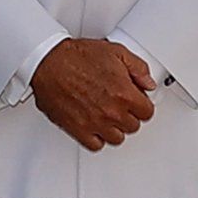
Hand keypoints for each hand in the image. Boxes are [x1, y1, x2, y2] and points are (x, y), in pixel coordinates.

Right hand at [30, 38, 157, 149]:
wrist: (48, 62)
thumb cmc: (77, 56)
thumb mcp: (115, 52)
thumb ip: (138, 68)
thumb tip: (148, 83)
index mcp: (123, 93)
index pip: (147, 112)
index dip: (142, 105)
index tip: (136, 100)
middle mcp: (111, 111)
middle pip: (133, 126)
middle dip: (129, 115)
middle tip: (120, 104)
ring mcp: (95, 123)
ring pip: (117, 138)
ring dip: (114, 127)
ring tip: (107, 115)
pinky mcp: (78, 130)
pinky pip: (95, 145)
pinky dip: (97, 137)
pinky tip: (95, 125)